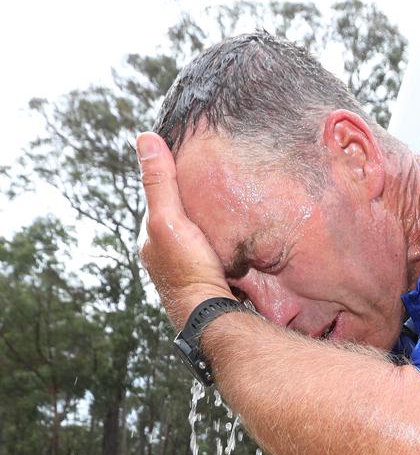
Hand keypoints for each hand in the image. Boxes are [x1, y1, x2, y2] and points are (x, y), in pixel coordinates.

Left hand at [136, 132, 234, 329]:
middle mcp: (164, 260)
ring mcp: (187, 275)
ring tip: (232, 218)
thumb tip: (146, 138)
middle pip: (180, 225)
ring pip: (198, 243)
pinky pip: (216, 260)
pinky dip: (224, 251)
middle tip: (219, 195)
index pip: (159, 204)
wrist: (212, 315)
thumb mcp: (170, 218)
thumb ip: (160, 182)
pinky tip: (239, 248)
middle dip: (196, 211)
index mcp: (151, 242)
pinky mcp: (210, 287)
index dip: (175, 187)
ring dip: (212, 232)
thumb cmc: (189, 269)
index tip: (193, 170)